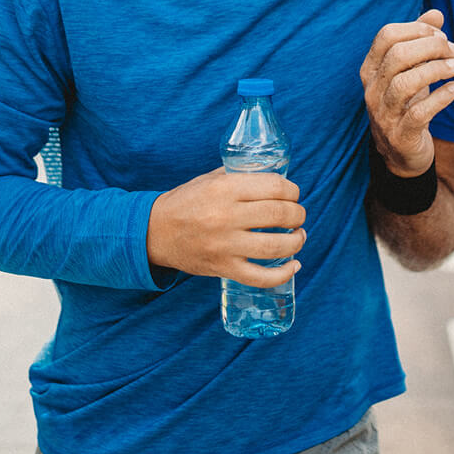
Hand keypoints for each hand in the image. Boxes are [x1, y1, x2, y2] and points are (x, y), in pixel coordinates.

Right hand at [146, 169, 304, 286]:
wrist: (154, 232)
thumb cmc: (186, 202)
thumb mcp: (211, 179)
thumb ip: (241, 176)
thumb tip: (276, 177)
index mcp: (224, 189)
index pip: (274, 186)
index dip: (292, 190)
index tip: (294, 194)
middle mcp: (226, 216)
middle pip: (279, 215)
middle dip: (298, 214)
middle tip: (298, 215)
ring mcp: (225, 245)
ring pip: (276, 246)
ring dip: (297, 241)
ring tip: (299, 236)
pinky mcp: (223, 268)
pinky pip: (260, 277)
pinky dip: (283, 274)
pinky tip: (294, 265)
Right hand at [359, 9, 453, 176]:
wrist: (401, 153)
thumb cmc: (407, 103)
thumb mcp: (410, 71)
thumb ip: (420, 41)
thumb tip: (436, 13)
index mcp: (371, 69)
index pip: (386, 36)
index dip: (416, 29)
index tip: (440, 34)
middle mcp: (372, 89)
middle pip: (397, 56)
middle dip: (431, 47)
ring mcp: (384, 113)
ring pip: (405, 83)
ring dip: (436, 70)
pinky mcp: (401, 135)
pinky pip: (420, 112)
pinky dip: (441, 97)